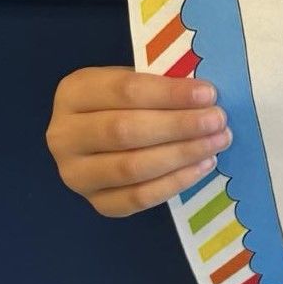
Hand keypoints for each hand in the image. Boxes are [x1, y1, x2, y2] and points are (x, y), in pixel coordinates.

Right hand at [45, 66, 230, 216]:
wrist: (95, 135)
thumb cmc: (122, 101)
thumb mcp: (131, 80)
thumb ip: (160, 85)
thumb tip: (205, 97)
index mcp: (74, 92)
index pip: (125, 91)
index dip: (169, 94)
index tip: (208, 93)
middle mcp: (64, 136)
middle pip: (126, 132)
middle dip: (179, 126)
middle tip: (217, 120)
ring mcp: (75, 174)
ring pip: (132, 168)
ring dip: (182, 155)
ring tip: (216, 142)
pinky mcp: (95, 203)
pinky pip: (137, 199)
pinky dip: (174, 183)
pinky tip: (202, 166)